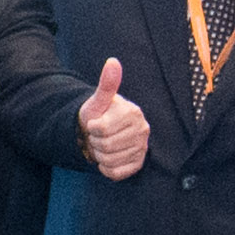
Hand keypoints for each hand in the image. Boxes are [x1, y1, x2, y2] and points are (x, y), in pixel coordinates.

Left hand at [78, 58, 151, 182]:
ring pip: (110, 160)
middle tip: (98, 136)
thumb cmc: (98, 115)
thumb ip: (107, 84)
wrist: (99, 133)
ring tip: (103, 145)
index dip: (92, 128)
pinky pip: (116, 173)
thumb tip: (113, 61)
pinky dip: (106, 168)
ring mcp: (142, 148)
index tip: (95, 124)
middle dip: (95, 142)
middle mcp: (142, 130)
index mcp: (133, 112)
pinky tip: (108, 158)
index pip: (101, 129)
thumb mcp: (98, 100)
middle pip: (106, 146)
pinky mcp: (139, 163)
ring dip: (99, 155)